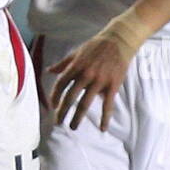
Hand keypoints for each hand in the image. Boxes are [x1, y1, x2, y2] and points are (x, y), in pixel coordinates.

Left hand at [49, 16, 144, 130]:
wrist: (119, 40)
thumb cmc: (97, 45)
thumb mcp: (77, 52)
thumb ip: (64, 63)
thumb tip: (49, 71)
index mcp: (75, 66)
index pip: (61, 84)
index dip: (55, 96)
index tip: (53, 106)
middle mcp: (85, 74)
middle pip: (70, 97)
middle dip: (63, 111)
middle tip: (58, 122)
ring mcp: (99, 81)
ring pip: (85, 103)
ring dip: (77, 117)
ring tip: (73, 127)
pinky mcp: (112, 85)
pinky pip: (108, 105)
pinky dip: (105, 118)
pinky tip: (102, 128)